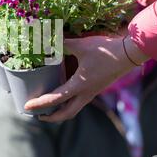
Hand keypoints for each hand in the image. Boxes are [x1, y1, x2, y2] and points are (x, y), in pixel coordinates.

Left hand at [24, 35, 149, 121]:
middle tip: (38, 114)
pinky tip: (64, 94)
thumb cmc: (106, 50)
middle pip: (66, 114)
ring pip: (74, 109)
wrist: (130, 54)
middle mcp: (85, 93)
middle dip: (51, 117)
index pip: (55, 99)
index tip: (27, 107)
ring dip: (61, 112)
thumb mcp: (81, 45)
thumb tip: (48, 39)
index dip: (39, 104)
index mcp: (79, 86)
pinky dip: (69, 104)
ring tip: (48, 108)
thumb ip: (63, 43)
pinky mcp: (96, 88)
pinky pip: (80, 102)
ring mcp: (92, 92)